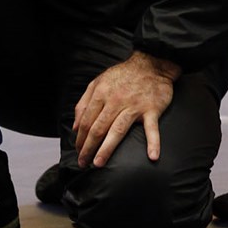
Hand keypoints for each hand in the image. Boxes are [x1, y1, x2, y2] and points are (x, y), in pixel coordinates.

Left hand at [73, 52, 179, 167]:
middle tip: (83, 163)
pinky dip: (153, 142)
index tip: (78, 151)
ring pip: (117, 130)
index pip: (86, 120)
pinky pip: (151, 128)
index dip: (80, 138)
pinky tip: (152, 156)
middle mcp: (116, 100)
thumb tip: (74, 127)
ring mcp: (134, 106)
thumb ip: (84, 103)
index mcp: (101, 94)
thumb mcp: (98, 82)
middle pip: (98, 128)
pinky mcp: (151, 109)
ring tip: (99, 163)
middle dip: (88, 147)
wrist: (152, 64)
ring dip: (107, 148)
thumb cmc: (123, 75)